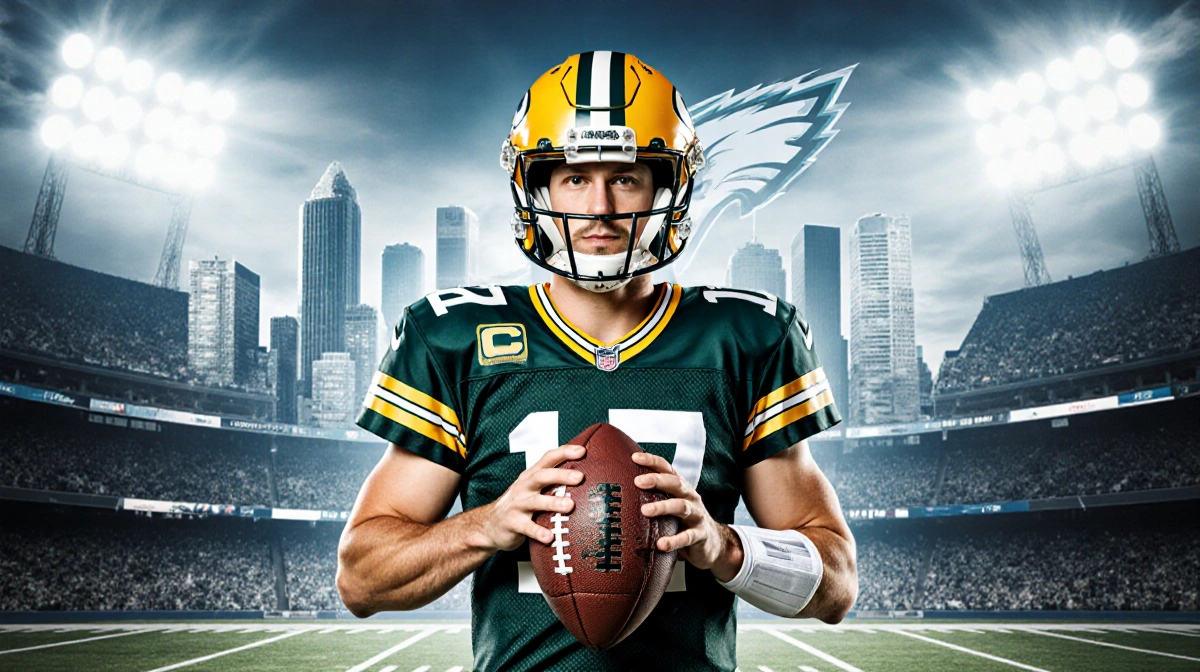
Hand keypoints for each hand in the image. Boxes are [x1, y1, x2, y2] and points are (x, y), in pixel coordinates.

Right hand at [480, 445, 584, 552]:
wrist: (490, 525)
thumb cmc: (519, 504)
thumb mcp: (533, 489)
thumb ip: (552, 482)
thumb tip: (583, 476)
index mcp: (531, 476)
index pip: (547, 459)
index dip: (564, 452)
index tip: (582, 451)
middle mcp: (524, 487)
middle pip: (542, 476)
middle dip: (561, 475)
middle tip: (579, 477)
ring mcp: (517, 505)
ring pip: (536, 501)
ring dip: (553, 503)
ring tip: (569, 506)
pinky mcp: (513, 523)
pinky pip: (527, 528)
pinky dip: (538, 532)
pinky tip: (549, 537)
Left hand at [632, 452, 741, 580]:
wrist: (712, 544)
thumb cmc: (683, 522)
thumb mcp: (670, 506)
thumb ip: (653, 498)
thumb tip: (619, 495)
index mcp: (681, 488)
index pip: (667, 469)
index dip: (652, 461)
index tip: (634, 457)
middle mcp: (690, 497)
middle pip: (675, 483)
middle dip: (657, 480)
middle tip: (638, 481)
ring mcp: (697, 515)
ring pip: (681, 506)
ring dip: (663, 507)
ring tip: (645, 510)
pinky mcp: (701, 535)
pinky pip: (687, 536)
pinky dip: (674, 540)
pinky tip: (661, 544)